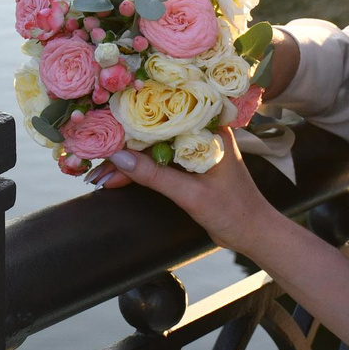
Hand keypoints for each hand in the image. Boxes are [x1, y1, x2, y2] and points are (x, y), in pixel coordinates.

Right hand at [97, 116, 276, 252]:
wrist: (254, 233)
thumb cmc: (234, 211)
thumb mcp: (191, 194)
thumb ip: (155, 176)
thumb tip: (118, 159)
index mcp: (210, 128)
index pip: (165, 116)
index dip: (132, 122)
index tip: (104, 131)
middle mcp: (202, 132)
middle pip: (155, 131)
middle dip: (124, 145)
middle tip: (94, 158)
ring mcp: (194, 148)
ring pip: (153, 148)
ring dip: (127, 161)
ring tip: (98, 175)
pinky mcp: (189, 164)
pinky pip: (158, 161)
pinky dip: (138, 170)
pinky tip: (116, 178)